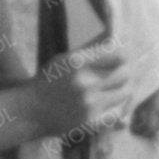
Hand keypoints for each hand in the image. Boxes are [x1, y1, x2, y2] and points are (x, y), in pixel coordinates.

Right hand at [14, 40, 158, 147]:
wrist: (29, 112)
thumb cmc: (47, 82)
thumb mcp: (64, 60)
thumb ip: (89, 50)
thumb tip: (115, 36)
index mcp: (77, 63)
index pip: (117, 53)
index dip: (125, 53)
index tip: (125, 55)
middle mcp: (85, 83)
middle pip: (125, 73)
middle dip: (129, 71)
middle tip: (127, 71)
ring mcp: (89, 104)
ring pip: (125, 92)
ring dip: (126, 88)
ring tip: (121, 86)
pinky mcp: (91, 121)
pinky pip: (118, 111)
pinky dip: (120, 106)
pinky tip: (116, 102)